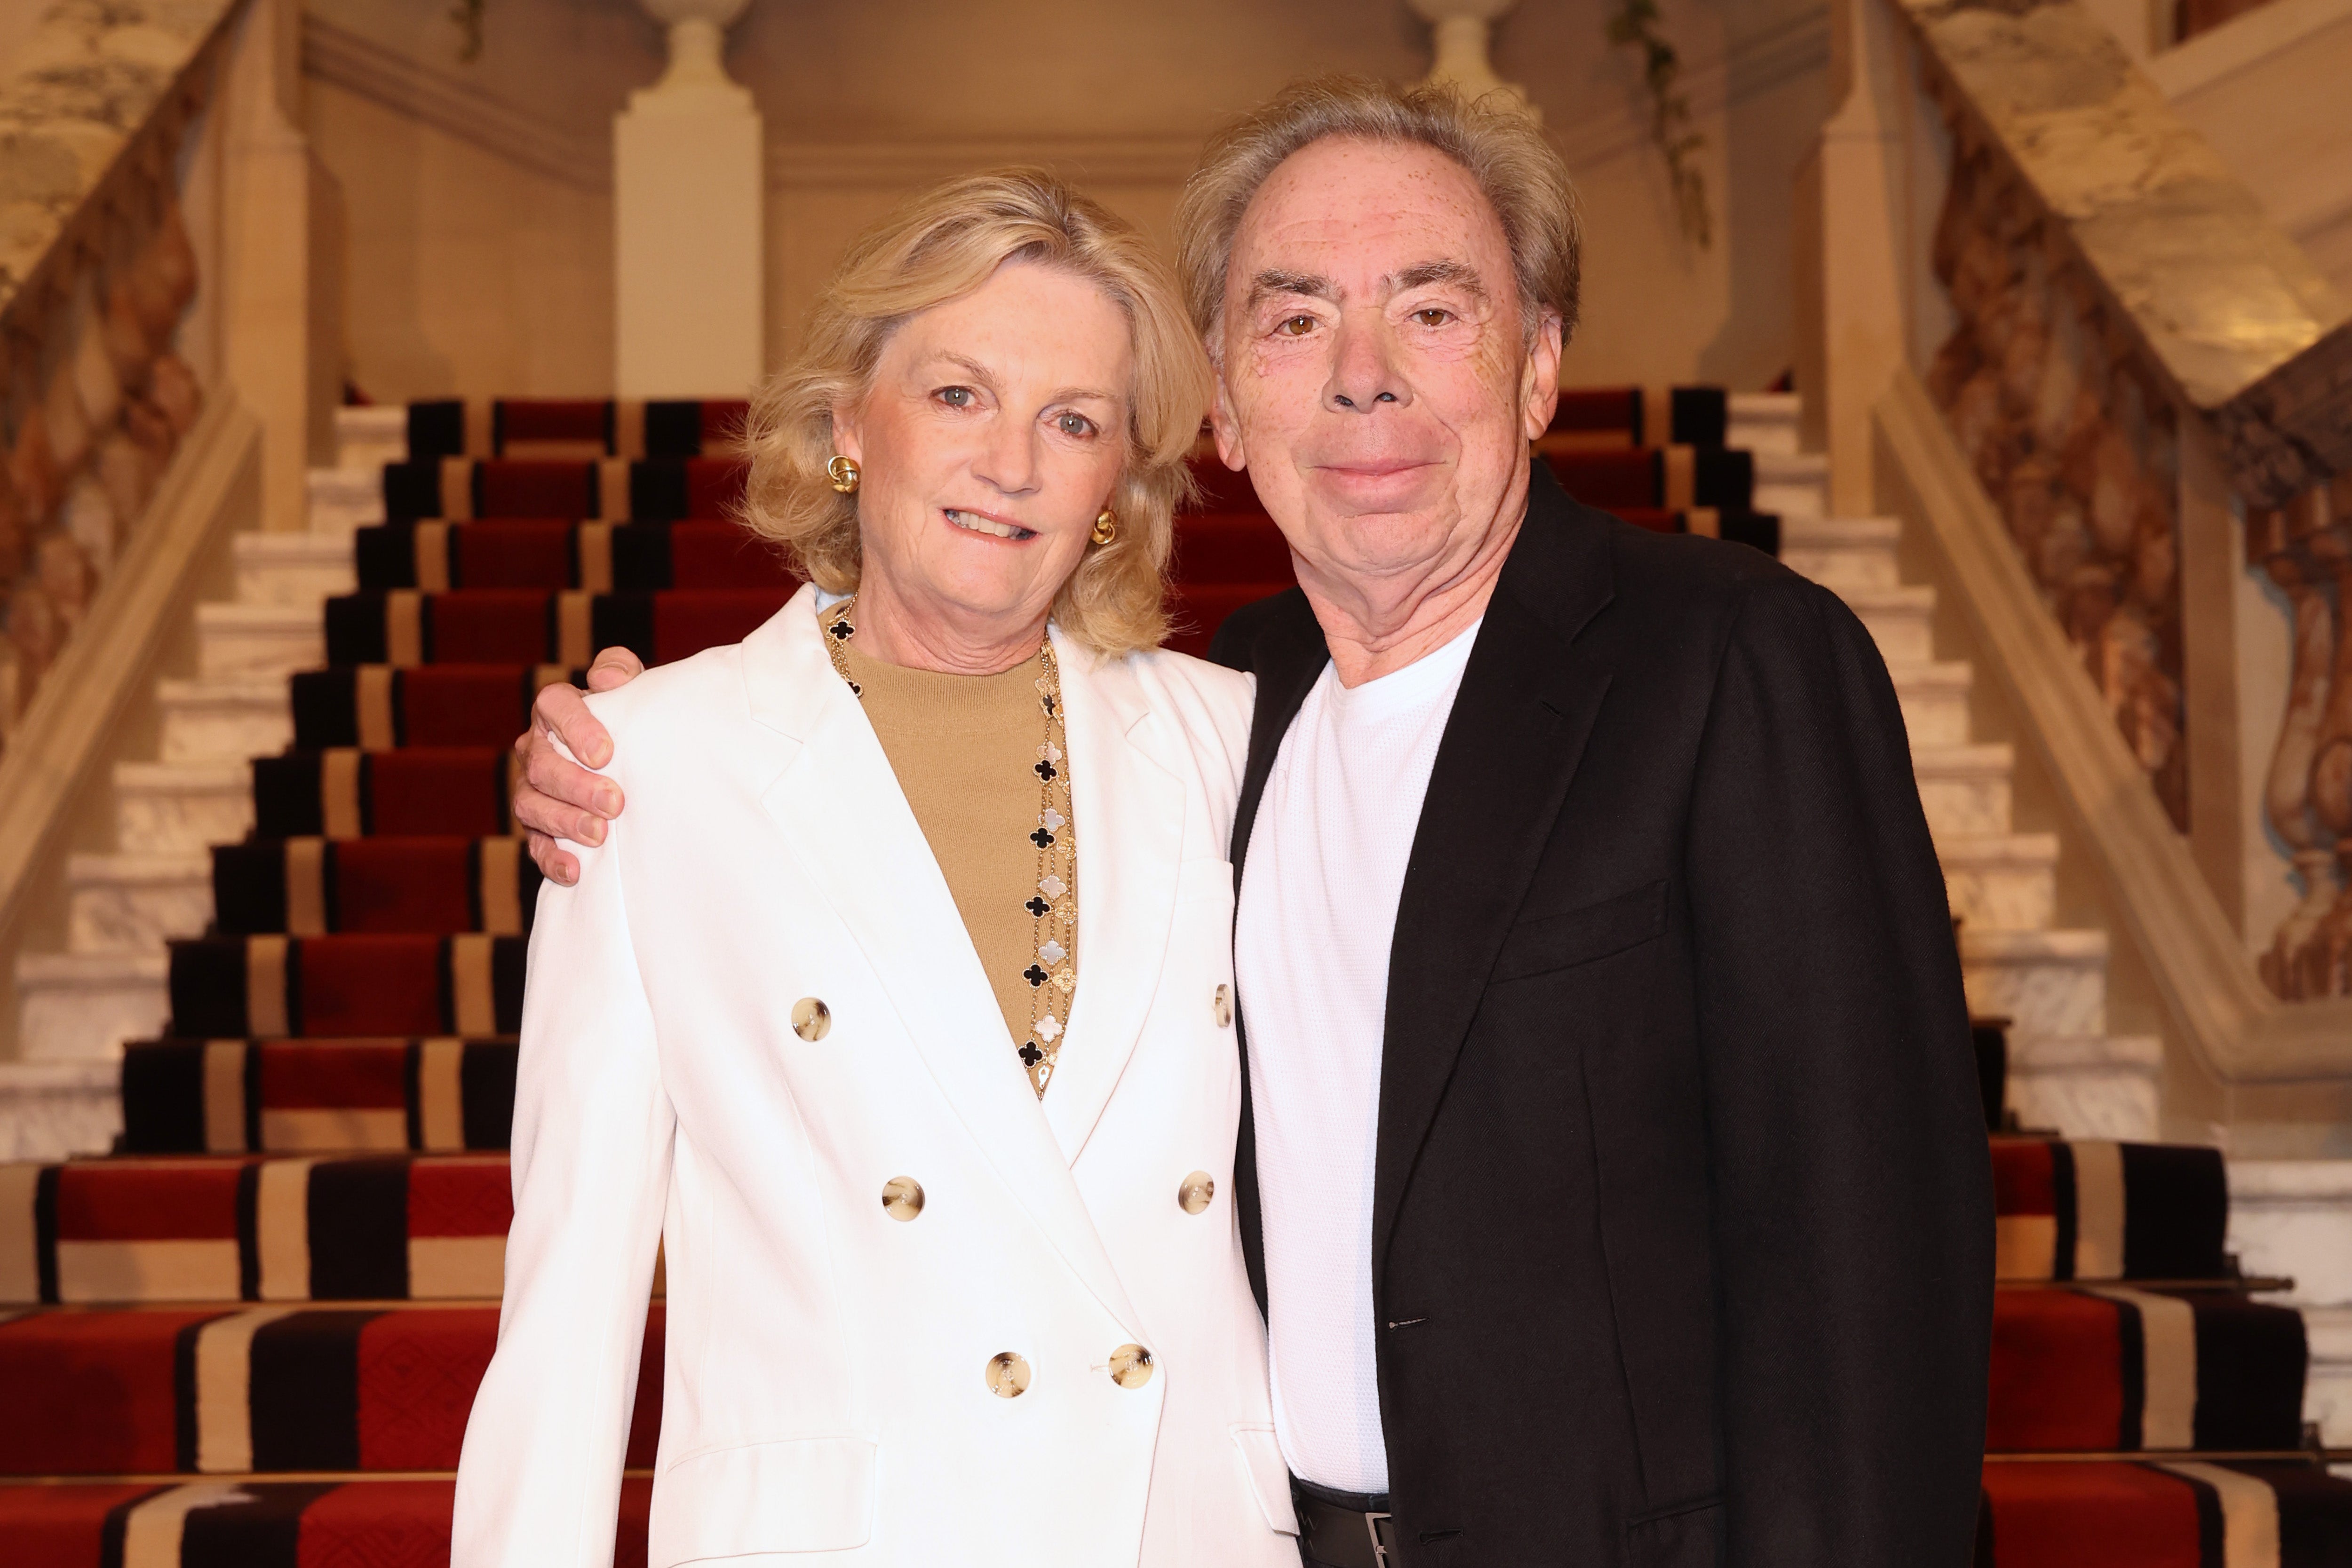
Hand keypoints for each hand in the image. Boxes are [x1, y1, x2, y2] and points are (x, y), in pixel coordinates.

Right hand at [514, 647, 642, 884]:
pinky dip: (552, 858)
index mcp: (555, 711)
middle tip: (614, 801)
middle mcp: (536, 748)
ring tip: (599, 834)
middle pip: (542, 763)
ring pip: (531, 804)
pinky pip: (535, 844)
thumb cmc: (631, 721)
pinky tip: (576, 870)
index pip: (553, 706)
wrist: (633, 758)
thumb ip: (620, 673)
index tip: (605, 752)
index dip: (576, 728)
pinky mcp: (538, 826)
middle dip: (576, 784)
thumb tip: (607, 680)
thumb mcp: (634, 690)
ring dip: (564, 821)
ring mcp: (532, 789)